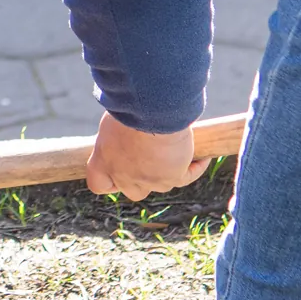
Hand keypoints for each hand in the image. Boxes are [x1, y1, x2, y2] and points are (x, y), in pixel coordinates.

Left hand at [86, 112, 209, 201]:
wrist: (150, 111)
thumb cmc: (127, 107)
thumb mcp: (113, 115)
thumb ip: (116, 128)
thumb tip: (122, 114)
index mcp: (103, 161)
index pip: (98, 184)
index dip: (109, 182)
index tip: (117, 173)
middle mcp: (124, 176)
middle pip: (133, 191)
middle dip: (142, 179)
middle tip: (152, 158)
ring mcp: (149, 181)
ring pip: (161, 185)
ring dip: (168, 170)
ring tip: (178, 150)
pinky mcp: (172, 177)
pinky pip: (186, 178)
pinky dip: (194, 168)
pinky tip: (202, 158)